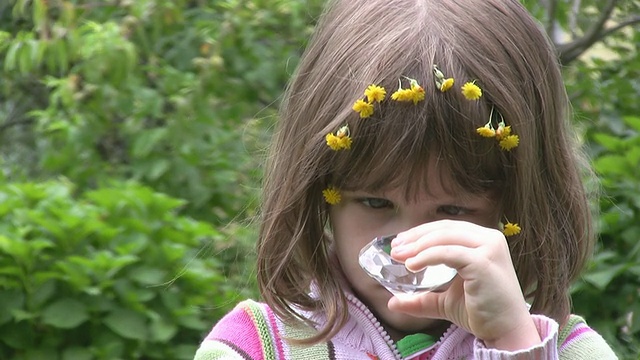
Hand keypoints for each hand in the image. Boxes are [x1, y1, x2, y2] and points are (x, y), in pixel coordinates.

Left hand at [388, 220, 540, 350]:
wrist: (507, 333)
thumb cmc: (482, 313)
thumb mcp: (445, 301)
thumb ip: (422, 299)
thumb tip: (393, 303)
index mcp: (482, 241)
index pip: (446, 228)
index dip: (420, 232)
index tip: (399, 243)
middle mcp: (489, 239)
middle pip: (444, 228)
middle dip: (415, 237)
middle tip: (395, 249)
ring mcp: (489, 249)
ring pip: (444, 237)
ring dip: (417, 245)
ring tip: (399, 256)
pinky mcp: (483, 262)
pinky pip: (448, 252)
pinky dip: (427, 256)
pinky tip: (412, 265)